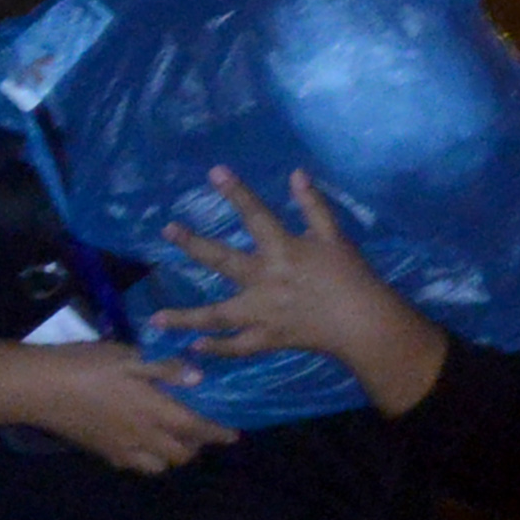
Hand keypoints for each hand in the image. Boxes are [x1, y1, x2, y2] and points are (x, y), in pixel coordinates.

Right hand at [0, 337, 236, 474]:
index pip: (196, 428)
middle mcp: (143, 436)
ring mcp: (123, 449)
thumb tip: (200, 379)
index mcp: (153, 410)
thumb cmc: (87, 365)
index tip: (234, 435)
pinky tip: (143, 443)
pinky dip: (148, 459)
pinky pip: (136, 466)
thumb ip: (164, 368)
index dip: (218, 433)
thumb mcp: (128, 356)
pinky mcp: (104, 453)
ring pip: (160, 465)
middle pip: (182, 454)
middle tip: (200, 429)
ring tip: (172, 437)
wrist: (41, 389)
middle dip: (197, 446)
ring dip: (173, 454)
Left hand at [155, 167, 448, 415]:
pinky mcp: (268, 338)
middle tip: (167, 230)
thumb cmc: (351, 276)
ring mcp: (262, 313)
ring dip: (185, 317)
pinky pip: (237, 346)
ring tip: (156, 319)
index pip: (255, 214)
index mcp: (283, 250)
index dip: (236, 191)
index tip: (214, 171)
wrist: (363, 323)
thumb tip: (296, 173)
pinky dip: (216, 348)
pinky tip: (193, 346)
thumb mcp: (334, 236)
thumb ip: (312, 205)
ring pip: (217, 316)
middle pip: (221, 260)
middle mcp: (265, 279)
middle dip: (192, 244)